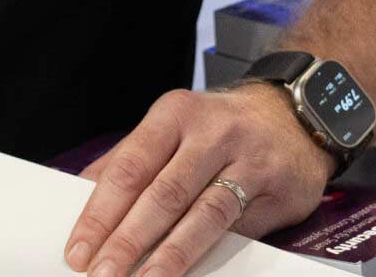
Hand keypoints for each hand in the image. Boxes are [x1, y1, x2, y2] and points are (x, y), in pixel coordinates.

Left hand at [64, 85, 337, 276]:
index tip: (79, 249)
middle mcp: (212, 133)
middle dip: (127, 240)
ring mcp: (248, 160)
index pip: (129, 168)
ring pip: (203, 213)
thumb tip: (80, 196)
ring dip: (170, 254)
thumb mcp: (174, 126)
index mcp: (175, 115)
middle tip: (102, 274)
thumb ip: (131, 159)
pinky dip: (211, 254)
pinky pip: (239, 228)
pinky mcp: (277, 189)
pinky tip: (190, 272)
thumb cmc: (221, 128)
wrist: (297, 115)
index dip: (100, 213)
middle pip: (162, 193)